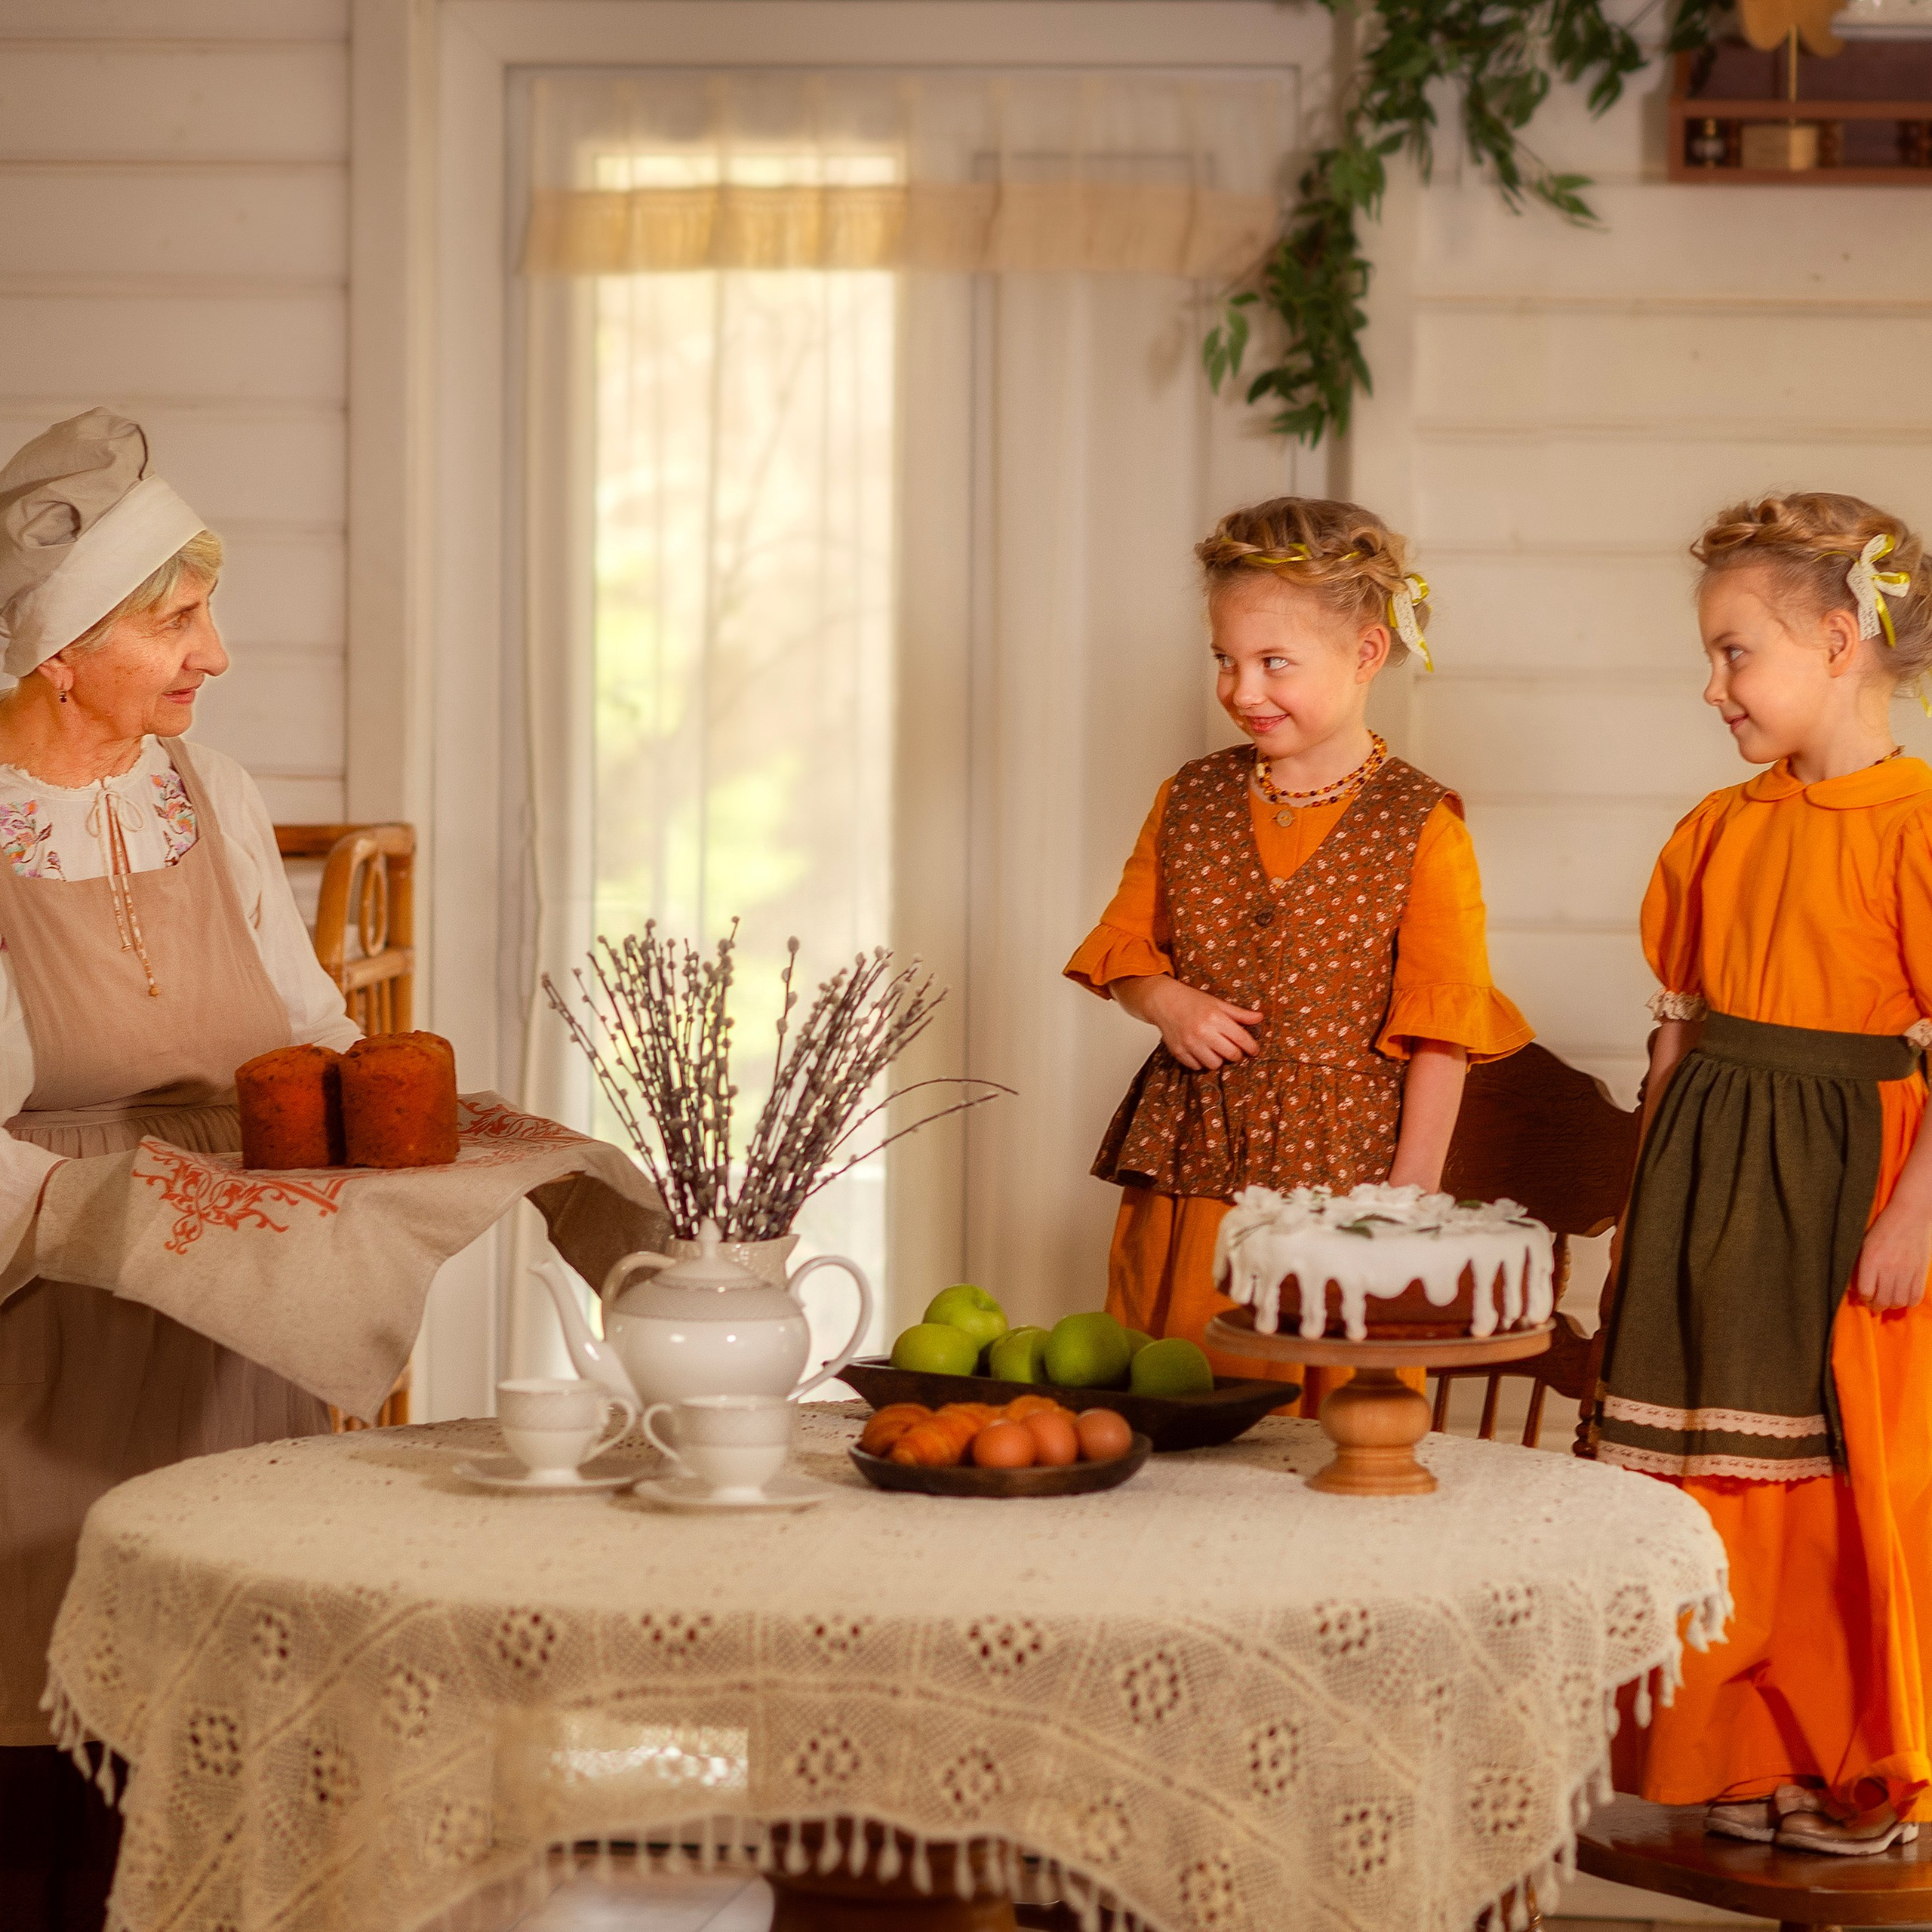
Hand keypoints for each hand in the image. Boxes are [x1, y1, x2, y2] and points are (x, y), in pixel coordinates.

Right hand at [1111, 974, 1262, 1069]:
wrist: (1164, 1001)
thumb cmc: (1192, 1001)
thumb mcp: (1218, 1003)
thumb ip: (1240, 1014)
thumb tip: (1260, 1018)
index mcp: (1215, 1018)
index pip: (1241, 1039)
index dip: (1252, 1047)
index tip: (1254, 1051)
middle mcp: (1203, 1032)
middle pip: (1231, 1055)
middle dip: (1236, 1054)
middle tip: (1233, 1049)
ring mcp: (1189, 1043)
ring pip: (1214, 1064)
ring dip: (1218, 1059)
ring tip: (1215, 1049)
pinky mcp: (1178, 1052)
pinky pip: (1197, 1067)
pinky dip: (1201, 1062)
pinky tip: (1201, 1051)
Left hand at [1852, 1204, 1931, 1311]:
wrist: (1911, 1214)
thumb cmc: (1884, 1228)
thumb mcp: (1865, 1243)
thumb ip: (1861, 1264)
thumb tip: (1857, 1287)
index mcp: (1871, 1259)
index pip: (1865, 1291)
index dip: (1863, 1298)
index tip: (1863, 1296)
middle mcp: (1889, 1267)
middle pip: (1883, 1300)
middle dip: (1877, 1306)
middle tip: (1875, 1305)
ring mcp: (1907, 1270)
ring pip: (1900, 1301)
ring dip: (1893, 1305)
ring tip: (1889, 1301)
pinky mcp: (1921, 1271)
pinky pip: (1916, 1296)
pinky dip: (1909, 1301)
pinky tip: (1904, 1297)